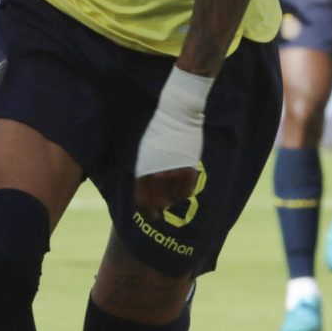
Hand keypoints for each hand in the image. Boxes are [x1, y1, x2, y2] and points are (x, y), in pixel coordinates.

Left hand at [132, 67, 209, 221]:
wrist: (177, 114)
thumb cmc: (159, 131)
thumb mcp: (145, 151)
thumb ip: (145, 170)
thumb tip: (147, 188)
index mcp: (143, 168)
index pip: (142, 198)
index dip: (146, 210)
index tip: (151, 216)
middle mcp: (158, 172)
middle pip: (158, 201)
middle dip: (159, 208)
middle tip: (160, 214)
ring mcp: (174, 171)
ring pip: (174, 197)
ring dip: (172, 200)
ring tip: (171, 197)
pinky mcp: (189, 167)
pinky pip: (187, 190)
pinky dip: (185, 193)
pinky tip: (183, 190)